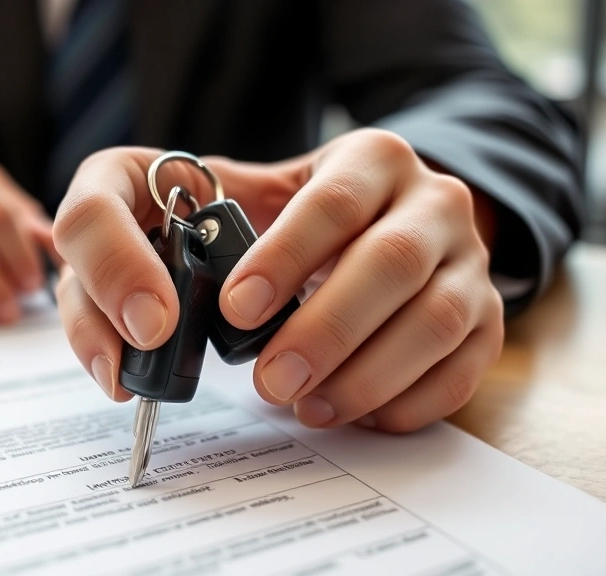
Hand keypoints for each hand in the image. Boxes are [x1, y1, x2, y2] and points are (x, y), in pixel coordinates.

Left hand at [53, 130, 503, 431]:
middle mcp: (431, 198)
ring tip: (304, 406)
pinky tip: (352, 413)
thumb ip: (131, 247)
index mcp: (366, 160)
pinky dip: (407, 402)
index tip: (234, 310)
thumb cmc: (264, 217)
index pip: (331, 201)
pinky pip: (464, 367)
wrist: (374, 222)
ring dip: (364, 376)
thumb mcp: (203, 194)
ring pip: (435, 320)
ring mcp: (467, 259)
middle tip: (266, 380)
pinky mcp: (486, 315)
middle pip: (393, 262)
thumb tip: (120, 358)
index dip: (285, 258)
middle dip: (323, 331)